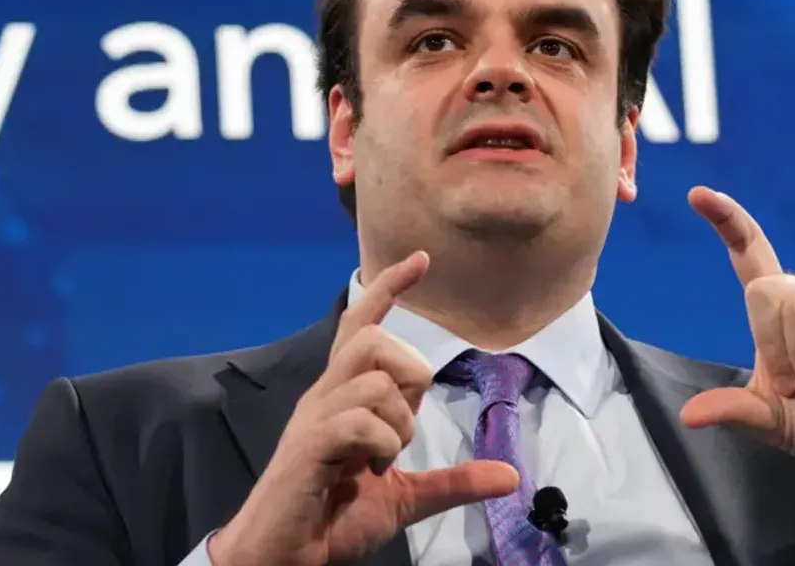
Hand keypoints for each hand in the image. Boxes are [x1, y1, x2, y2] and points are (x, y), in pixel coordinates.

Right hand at [209, 252, 518, 565]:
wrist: (283, 558)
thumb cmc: (333, 519)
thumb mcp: (406, 498)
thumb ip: (453, 482)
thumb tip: (511, 477)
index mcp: (343, 397)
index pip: (362, 323)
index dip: (389, 288)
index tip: (422, 259)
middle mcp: (325, 395)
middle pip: (374, 339)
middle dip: (410, 374)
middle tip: (405, 425)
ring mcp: (313, 418)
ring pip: (371, 375)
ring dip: (397, 419)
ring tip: (384, 457)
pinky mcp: (307, 446)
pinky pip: (356, 419)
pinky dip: (379, 442)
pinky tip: (370, 469)